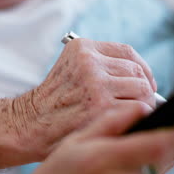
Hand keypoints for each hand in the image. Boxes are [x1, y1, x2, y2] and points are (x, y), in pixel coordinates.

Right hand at [8, 104, 173, 173]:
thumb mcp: (76, 139)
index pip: (160, 146)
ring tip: (130, 149)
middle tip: (163, 127)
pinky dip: (145, 170)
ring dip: (157, 155)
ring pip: (160, 171)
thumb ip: (112, 120)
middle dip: (172, 140)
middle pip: (166, 159)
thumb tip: (143, 108)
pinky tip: (123, 167)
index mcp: (107, 161)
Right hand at [15, 39, 157, 159]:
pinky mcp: (100, 105)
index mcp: (82, 48)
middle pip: (137, 71)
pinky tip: (126, 123)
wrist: (29, 125)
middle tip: (139, 105)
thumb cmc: (54, 103)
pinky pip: (138, 108)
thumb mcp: (71, 70)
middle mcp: (88, 61)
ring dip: (142, 105)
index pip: (127, 52)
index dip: (141, 69)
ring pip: (142, 89)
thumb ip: (100, 66)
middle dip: (143, 90)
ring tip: (130, 115)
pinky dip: (138, 118)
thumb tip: (144, 79)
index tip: (144, 83)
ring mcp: (95, 82)